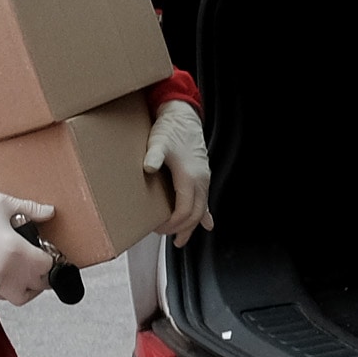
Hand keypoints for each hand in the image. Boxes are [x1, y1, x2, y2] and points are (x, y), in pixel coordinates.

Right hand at [0, 193, 56, 305]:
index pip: (48, 264)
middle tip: (40, 258)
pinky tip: (13, 274)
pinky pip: (9, 297)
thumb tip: (49, 212)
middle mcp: (10, 270)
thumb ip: (30, 209)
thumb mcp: (1, 204)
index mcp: (17, 250)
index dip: (51, 256)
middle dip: (44, 271)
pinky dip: (16, 289)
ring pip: (26, 295)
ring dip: (32, 285)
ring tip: (29, 270)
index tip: (46, 248)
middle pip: (41, 282)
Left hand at [143, 101, 213, 245]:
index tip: (158, 228)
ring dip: (193, 226)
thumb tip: (148, 167)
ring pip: (202, 209)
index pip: (185, 211)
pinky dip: (205, 215)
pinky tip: (208, 224)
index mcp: (189, 177)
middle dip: (182, 229)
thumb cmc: (170, 129)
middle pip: (196, 214)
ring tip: (182, 240)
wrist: (183, 116)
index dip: (172, 224)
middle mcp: (201, 180)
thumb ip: (154, 156)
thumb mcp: (158, 142)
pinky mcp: (202, 175)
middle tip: (166, 236)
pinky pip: (205, 200)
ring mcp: (204, 178)